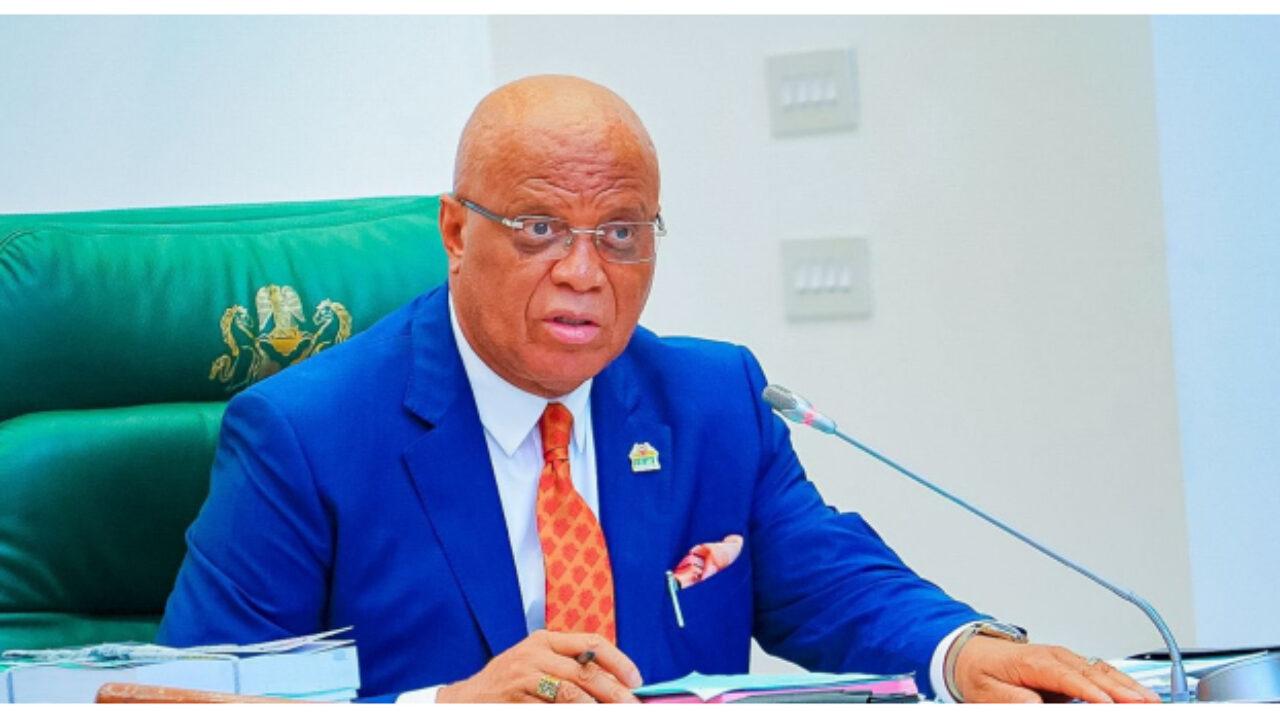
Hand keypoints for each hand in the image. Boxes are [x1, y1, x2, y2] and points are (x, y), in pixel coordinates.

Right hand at [436, 630, 643, 702]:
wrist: (466, 699)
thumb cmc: (510, 682)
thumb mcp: (536, 662)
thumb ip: (569, 665)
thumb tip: (615, 682)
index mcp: (545, 639)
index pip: (592, 643)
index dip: (619, 661)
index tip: (636, 680)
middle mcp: (535, 654)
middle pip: (586, 670)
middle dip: (614, 692)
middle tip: (632, 706)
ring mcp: (523, 677)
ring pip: (571, 693)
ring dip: (596, 709)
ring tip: (610, 716)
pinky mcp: (515, 700)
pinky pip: (550, 710)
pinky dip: (570, 716)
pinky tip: (583, 718)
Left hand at [953, 636, 1160, 702]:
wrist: (973, 654)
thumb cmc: (981, 671)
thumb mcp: (988, 691)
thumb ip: (1013, 700)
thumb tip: (1036, 707)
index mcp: (1035, 661)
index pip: (1067, 677)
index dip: (1089, 691)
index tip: (1108, 704)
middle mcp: (1055, 657)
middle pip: (1094, 674)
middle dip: (1122, 691)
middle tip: (1147, 705)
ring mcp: (1066, 661)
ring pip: (1104, 673)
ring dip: (1130, 687)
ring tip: (1153, 702)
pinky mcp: (1072, 668)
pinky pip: (1102, 675)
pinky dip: (1123, 685)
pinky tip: (1139, 695)